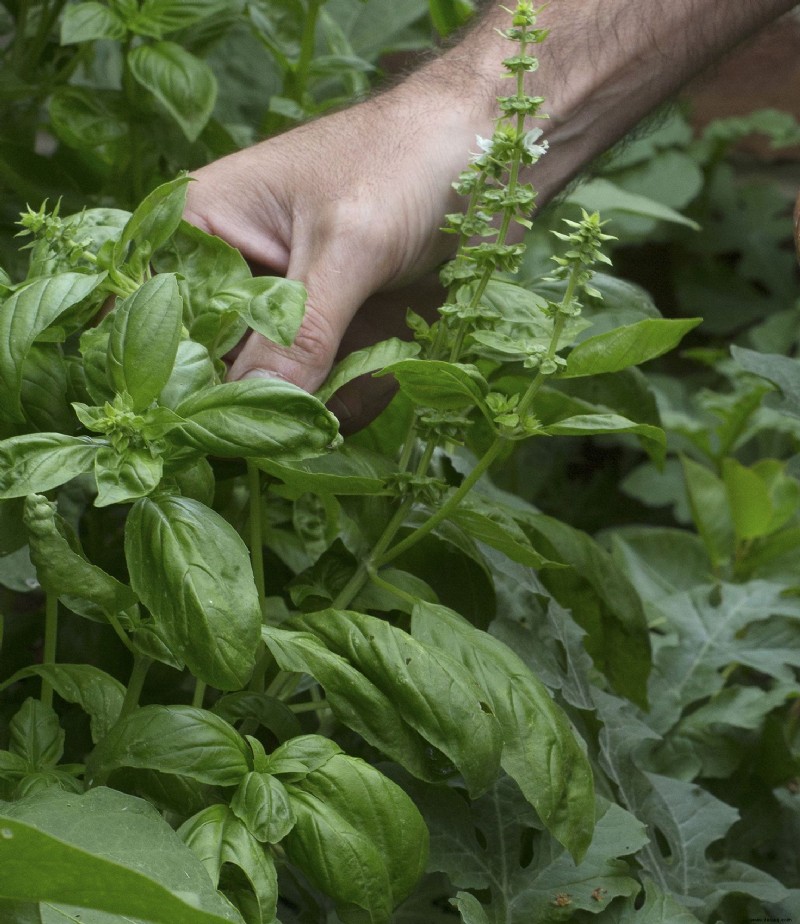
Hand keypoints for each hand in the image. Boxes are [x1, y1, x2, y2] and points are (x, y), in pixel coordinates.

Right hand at [183, 87, 476, 426]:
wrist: (495, 149)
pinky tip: (378, 388)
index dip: (177, 372)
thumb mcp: (349, 243)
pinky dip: (355, 398)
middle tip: (284, 436)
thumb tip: (251, 404)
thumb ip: (299, 328)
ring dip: (312, 410)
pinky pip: (333, 388)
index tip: (203, 424)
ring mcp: (293, 310)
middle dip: (255, 405)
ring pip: (279, 387)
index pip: (166, 314)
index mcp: (208, 228)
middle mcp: (241, 275)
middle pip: (220, 364)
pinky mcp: (341, 333)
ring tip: (336, 412)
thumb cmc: (408, 160)